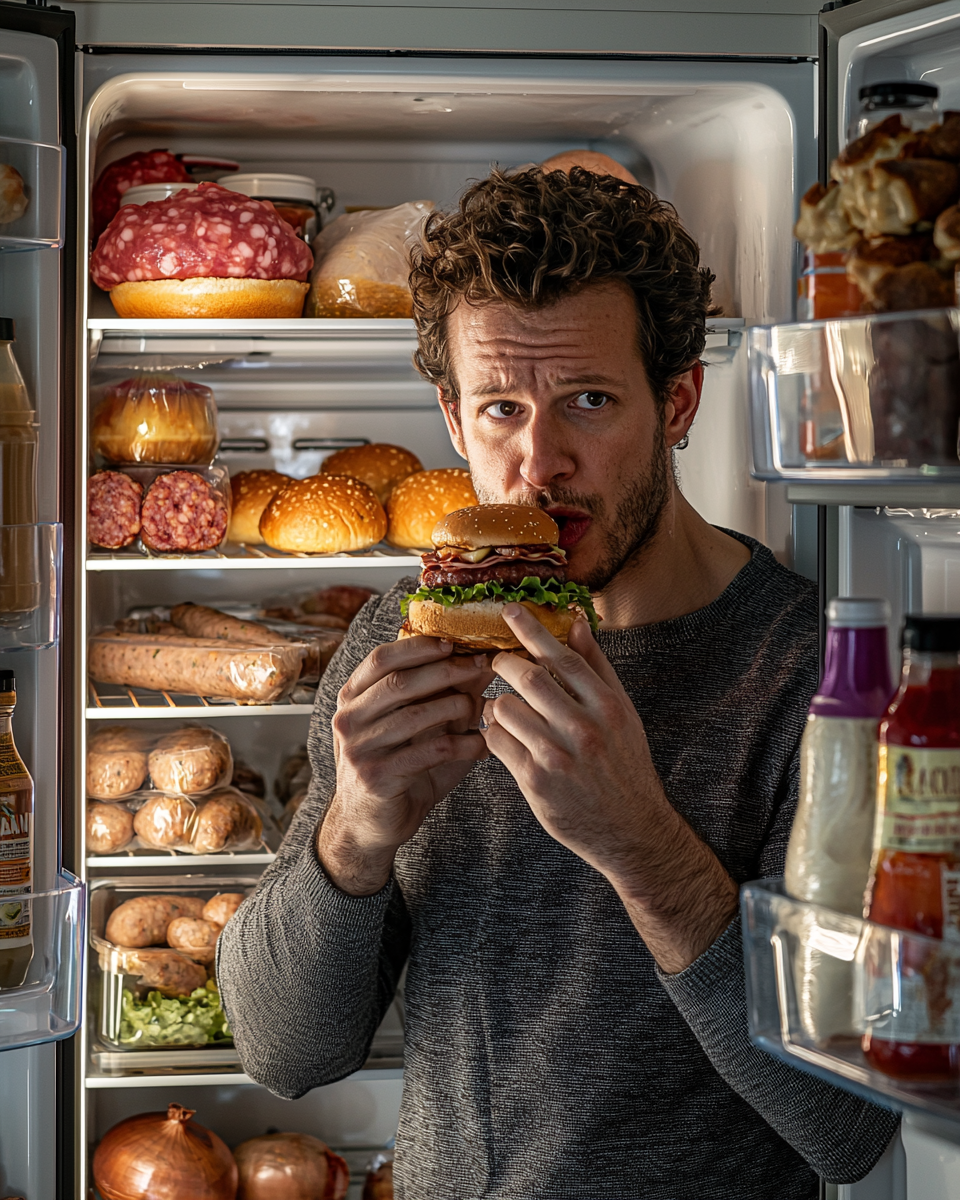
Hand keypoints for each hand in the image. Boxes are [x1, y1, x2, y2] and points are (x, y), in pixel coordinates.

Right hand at [319, 635, 493, 895]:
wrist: (370, 823)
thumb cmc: (396, 764)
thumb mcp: (412, 723)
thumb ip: (437, 694)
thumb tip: (479, 662)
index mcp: (351, 697)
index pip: (381, 659)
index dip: (417, 647)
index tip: (453, 642)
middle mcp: (348, 719)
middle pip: (399, 683)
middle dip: (445, 671)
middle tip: (480, 667)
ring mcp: (359, 749)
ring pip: (414, 717)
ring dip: (455, 707)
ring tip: (481, 707)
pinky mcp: (378, 777)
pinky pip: (428, 753)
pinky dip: (460, 746)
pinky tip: (480, 746)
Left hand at [480, 605, 737, 972]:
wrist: (631, 829)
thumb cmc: (624, 764)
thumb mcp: (621, 713)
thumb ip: (597, 668)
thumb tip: (576, 622)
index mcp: (609, 707)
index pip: (564, 658)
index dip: (533, 630)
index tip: (510, 610)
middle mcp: (585, 729)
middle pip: (530, 678)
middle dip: (505, 663)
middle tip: (498, 661)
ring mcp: (558, 757)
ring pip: (506, 708)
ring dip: (497, 701)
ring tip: (504, 706)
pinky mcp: (536, 783)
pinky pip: (497, 742)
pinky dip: (493, 732)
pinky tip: (503, 734)